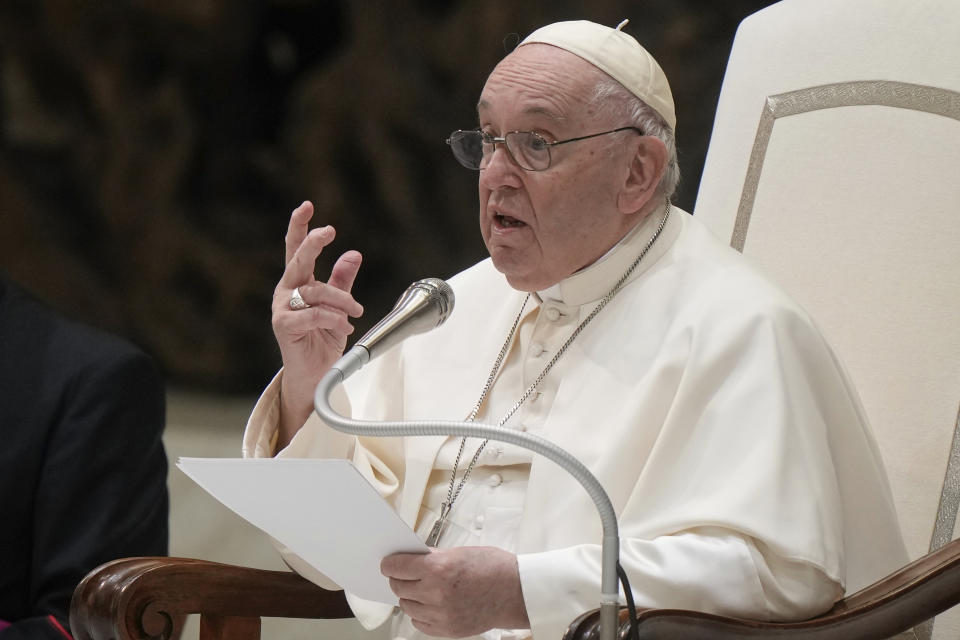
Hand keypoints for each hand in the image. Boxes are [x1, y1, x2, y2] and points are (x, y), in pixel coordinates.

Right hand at [273, 201, 363, 446]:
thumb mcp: (339, 305)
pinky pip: (313, 314)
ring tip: (356, 311)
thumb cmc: (323, 339)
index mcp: (299, 282)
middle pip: (298, 260)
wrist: (316, 374)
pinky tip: (344, 326)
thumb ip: (343, 280)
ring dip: (341, 299)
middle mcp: (287, 291)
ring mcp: (283, 308)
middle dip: (313, 242)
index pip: (295, 248)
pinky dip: (333, 318)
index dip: (299, 226)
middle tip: (329, 231)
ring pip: (315, 290)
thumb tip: (353, 253)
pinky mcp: (284, 326)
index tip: (307, 205)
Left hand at [381, 546, 529, 636]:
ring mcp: (441, 614)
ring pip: (407, 606)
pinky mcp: (447, 630)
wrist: (515, 592)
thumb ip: (433, 557)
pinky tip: (429, 604)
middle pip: (399, 587)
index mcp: (438, 568)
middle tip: (406, 574)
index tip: (388, 564)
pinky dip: (420, 614)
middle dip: (399, 579)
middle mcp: (436, 592)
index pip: (397, 567)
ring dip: (410, 596)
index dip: (390, 564)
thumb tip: (413, 559)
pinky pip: (419, 623)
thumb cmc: (493, 568)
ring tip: (421, 589)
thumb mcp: (460, 552)